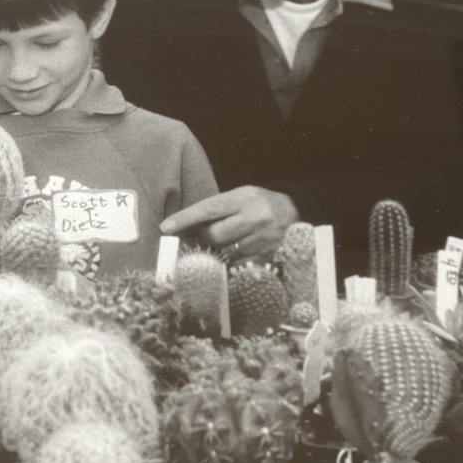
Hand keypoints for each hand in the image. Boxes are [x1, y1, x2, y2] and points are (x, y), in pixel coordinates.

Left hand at [160, 186, 297, 259]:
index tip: (166, 227)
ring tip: (223, 244)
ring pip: (226, 253)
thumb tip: (186, 227)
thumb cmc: (260, 204)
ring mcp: (262, 240)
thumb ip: (217, 209)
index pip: (209, 209)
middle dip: (204, 238)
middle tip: (203, 237)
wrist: (296, 212)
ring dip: (217, 251)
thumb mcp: (241, 197)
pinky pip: (238, 265)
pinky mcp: (268, 257)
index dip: (185, 219)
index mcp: (244, 199)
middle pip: (215, 235)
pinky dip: (231, 262)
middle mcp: (254, 218)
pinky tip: (234, 255)